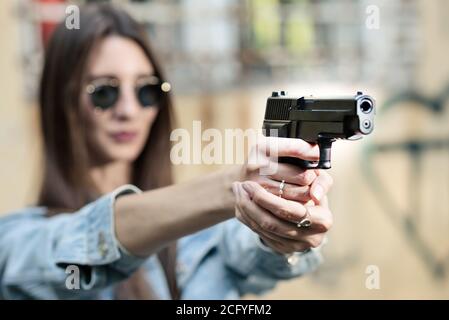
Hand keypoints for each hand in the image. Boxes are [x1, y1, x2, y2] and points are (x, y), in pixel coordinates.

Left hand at [234, 136, 332, 253]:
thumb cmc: (311, 189)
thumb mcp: (319, 181)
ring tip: (237, 191)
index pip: (290, 211)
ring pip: (263, 229)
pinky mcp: (283, 249)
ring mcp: (296, 246)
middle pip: (272, 223)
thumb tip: (315, 195)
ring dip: (245, 209)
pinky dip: (246, 218)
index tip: (250, 184)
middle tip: (240, 186)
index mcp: (322, 221)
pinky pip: (258, 234)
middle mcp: (311, 238)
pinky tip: (240, 203)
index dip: (266, 199)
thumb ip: (321, 182)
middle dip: (251, 203)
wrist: (309, 210)